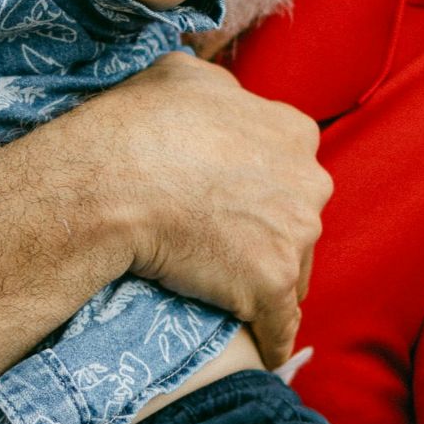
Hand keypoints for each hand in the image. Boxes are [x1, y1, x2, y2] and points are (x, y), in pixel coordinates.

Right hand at [81, 52, 330, 368]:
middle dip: (270, 232)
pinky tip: (258, 349)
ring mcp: (294, 236)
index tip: (232, 199)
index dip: (261, 186)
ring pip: (292, 270)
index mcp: (293, 132)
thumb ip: (220, 87)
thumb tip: (222, 91)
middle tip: (223, 243)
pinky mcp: (271, 285)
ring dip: (264, 280)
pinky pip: (279, 326)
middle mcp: (308, 182)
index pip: (291, 168)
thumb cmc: (142, 122)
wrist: (115, 180)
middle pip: (298, 219)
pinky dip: (268, 338)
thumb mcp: (186, 74)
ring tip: (226, 291)